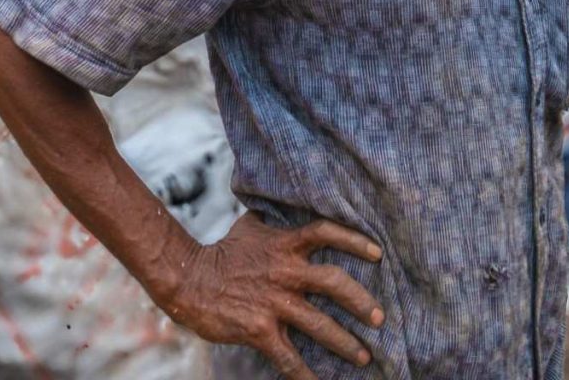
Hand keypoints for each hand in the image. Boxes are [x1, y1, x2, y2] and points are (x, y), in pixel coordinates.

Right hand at [169, 211, 384, 378]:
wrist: (189, 280)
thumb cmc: (223, 251)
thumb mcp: (251, 226)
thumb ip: (276, 222)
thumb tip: (287, 206)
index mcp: (285, 244)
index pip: (326, 233)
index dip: (354, 240)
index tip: (378, 253)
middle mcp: (285, 272)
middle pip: (334, 282)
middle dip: (361, 301)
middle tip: (379, 318)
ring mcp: (274, 302)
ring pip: (320, 325)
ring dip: (346, 343)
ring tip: (364, 356)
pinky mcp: (260, 330)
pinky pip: (290, 358)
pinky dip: (307, 376)